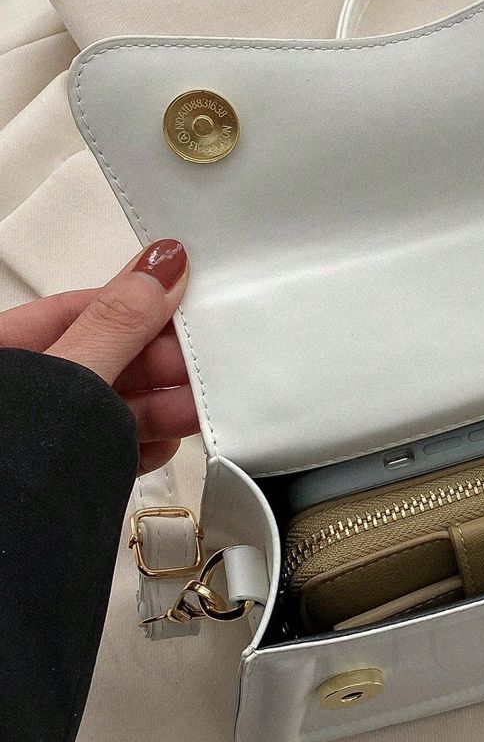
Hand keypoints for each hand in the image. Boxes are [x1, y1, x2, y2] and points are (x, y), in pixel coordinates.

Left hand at [0, 240, 199, 472]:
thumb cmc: (11, 455)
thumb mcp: (73, 373)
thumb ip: (120, 321)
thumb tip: (162, 266)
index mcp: (10, 349)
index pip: (88, 308)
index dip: (144, 306)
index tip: (193, 306)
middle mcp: (24, 391)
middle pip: (107, 357)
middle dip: (160, 364)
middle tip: (206, 367)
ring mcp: (42, 435)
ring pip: (111, 406)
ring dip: (159, 407)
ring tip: (198, 410)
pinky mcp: (60, 475)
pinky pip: (108, 448)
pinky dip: (140, 444)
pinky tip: (164, 445)